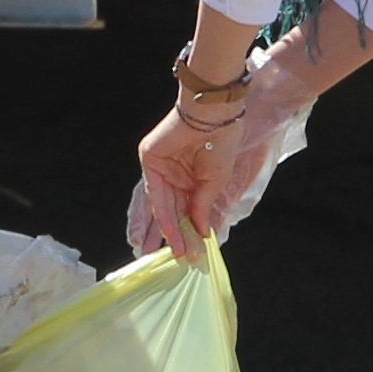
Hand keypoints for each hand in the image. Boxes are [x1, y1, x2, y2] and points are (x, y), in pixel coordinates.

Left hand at [130, 95, 281, 260]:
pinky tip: (169, 232)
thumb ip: (202, 206)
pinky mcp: (150, 160)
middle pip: (171, 210)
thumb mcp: (215, 182)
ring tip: (167, 253)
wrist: (213, 114)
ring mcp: (161, 167)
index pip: (187, 208)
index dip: (189, 230)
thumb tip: (201, 231)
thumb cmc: (221, 142)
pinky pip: (156, 193)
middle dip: (173, 235)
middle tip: (175, 258)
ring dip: (165, 230)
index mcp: (191, 175)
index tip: (192, 253)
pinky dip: (163, 214)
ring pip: (160, 205)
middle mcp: (174, 173)